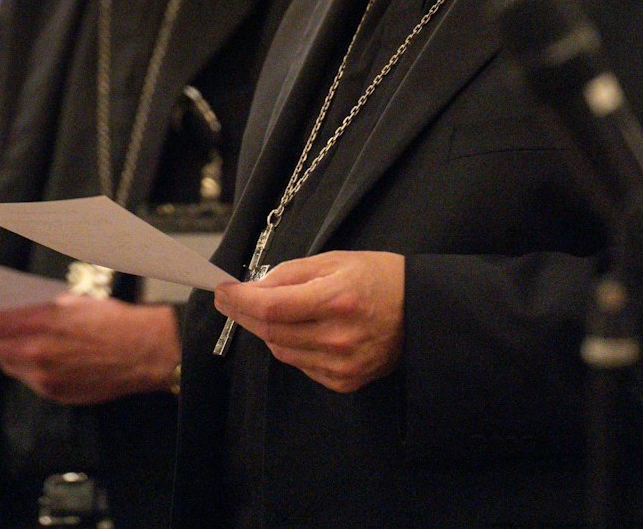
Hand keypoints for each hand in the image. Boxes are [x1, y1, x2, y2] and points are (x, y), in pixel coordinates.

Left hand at [0, 297, 179, 404]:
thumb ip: (39, 309)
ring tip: (2, 343)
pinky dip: (25, 368)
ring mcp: (44, 378)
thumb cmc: (114, 321)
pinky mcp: (54, 393)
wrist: (144, 352)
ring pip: (8, 365)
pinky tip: (34, 358)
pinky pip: (28, 379)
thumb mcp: (72, 301)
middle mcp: (37, 354)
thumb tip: (15, 312)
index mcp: (41, 323)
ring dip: (1, 354)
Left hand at [212, 250, 403, 393]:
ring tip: (264, 311)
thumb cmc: (378, 278)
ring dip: (266, 331)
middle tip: (229, 299)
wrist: (421, 311)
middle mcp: (338, 337)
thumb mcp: (335, 261)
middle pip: (270, 332)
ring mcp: (342, 365)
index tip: (222, 290)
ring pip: (281, 350)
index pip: (271, 307)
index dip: (239, 300)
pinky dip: (290, 347)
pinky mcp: (345, 382)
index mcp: (337, 300)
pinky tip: (297, 330)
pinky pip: (301, 365)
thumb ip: (290, 274)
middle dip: (244, 314)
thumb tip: (253, 288)